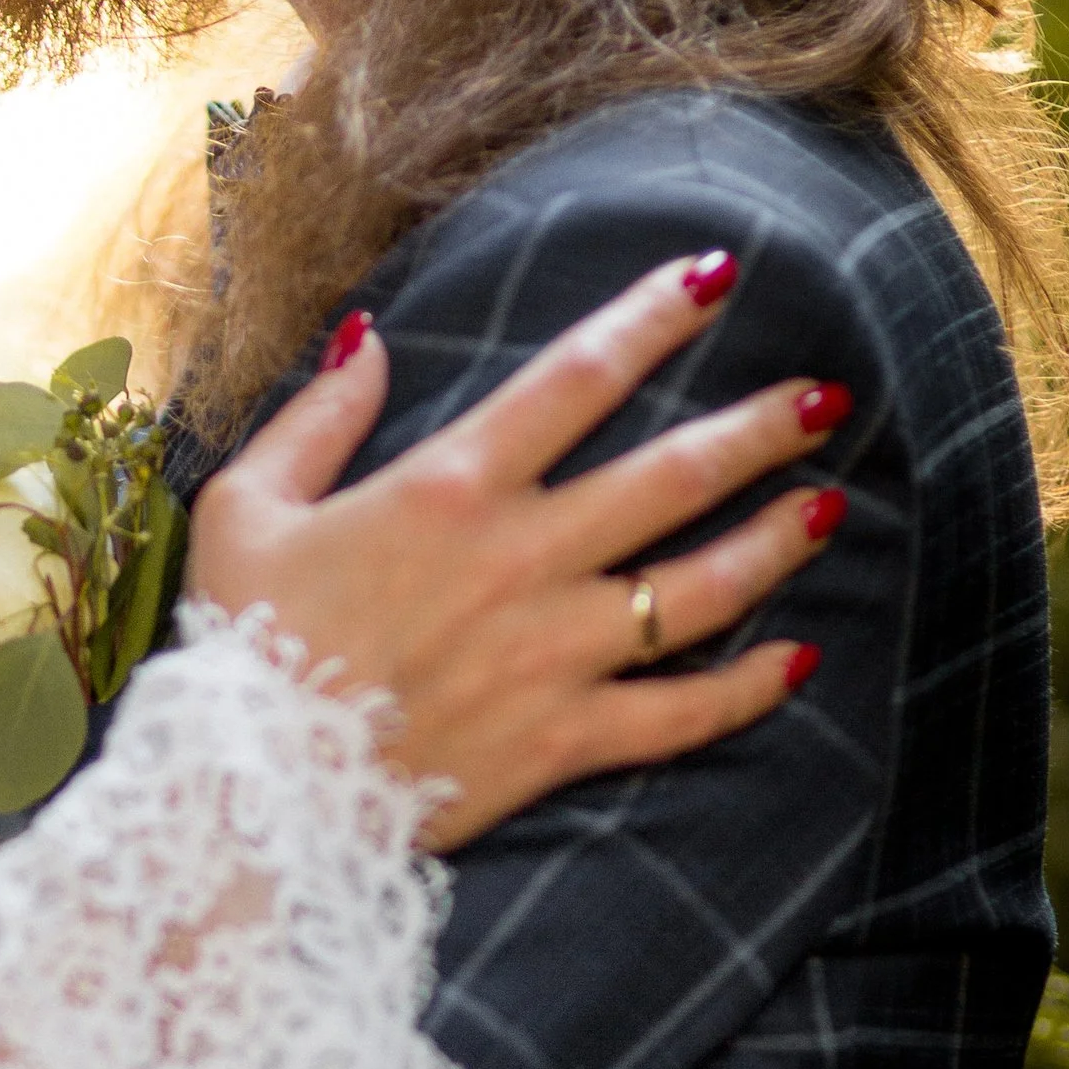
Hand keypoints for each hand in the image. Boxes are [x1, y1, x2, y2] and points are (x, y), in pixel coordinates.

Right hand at [187, 252, 846, 853]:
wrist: (247, 795)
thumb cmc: (239, 644)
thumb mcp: (246, 506)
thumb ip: (318, 415)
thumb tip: (368, 334)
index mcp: (447, 489)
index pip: (578, 376)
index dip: (656, 316)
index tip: (719, 274)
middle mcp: (520, 560)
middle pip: (672, 476)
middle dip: (760, 429)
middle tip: (828, 396)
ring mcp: (551, 654)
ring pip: (698, 588)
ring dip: (775, 542)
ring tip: (829, 506)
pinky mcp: (560, 740)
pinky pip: (680, 714)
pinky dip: (748, 691)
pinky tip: (800, 661)